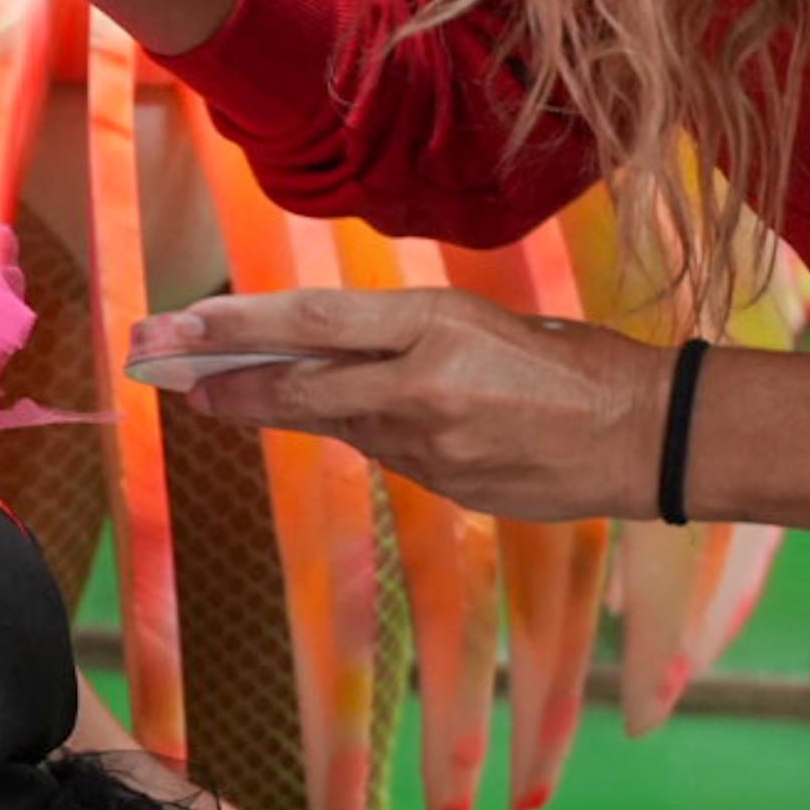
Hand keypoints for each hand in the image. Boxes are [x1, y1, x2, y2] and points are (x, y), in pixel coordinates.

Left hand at [129, 288, 675, 523]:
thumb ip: (407, 336)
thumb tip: (335, 350)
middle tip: (165, 372)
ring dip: (280, 407)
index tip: (179, 326)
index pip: (311, 323)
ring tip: (223, 395)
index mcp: (433, 326)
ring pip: (335, 422)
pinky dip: (362, 433)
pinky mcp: (443, 487)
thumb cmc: (574, 362)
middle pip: (299, 384)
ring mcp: (429, 446)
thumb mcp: (482, 321)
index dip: (236, 326)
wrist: (645, 436)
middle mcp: (419, 387)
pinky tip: (356, 421)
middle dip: (224, 380)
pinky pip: (383, 454)